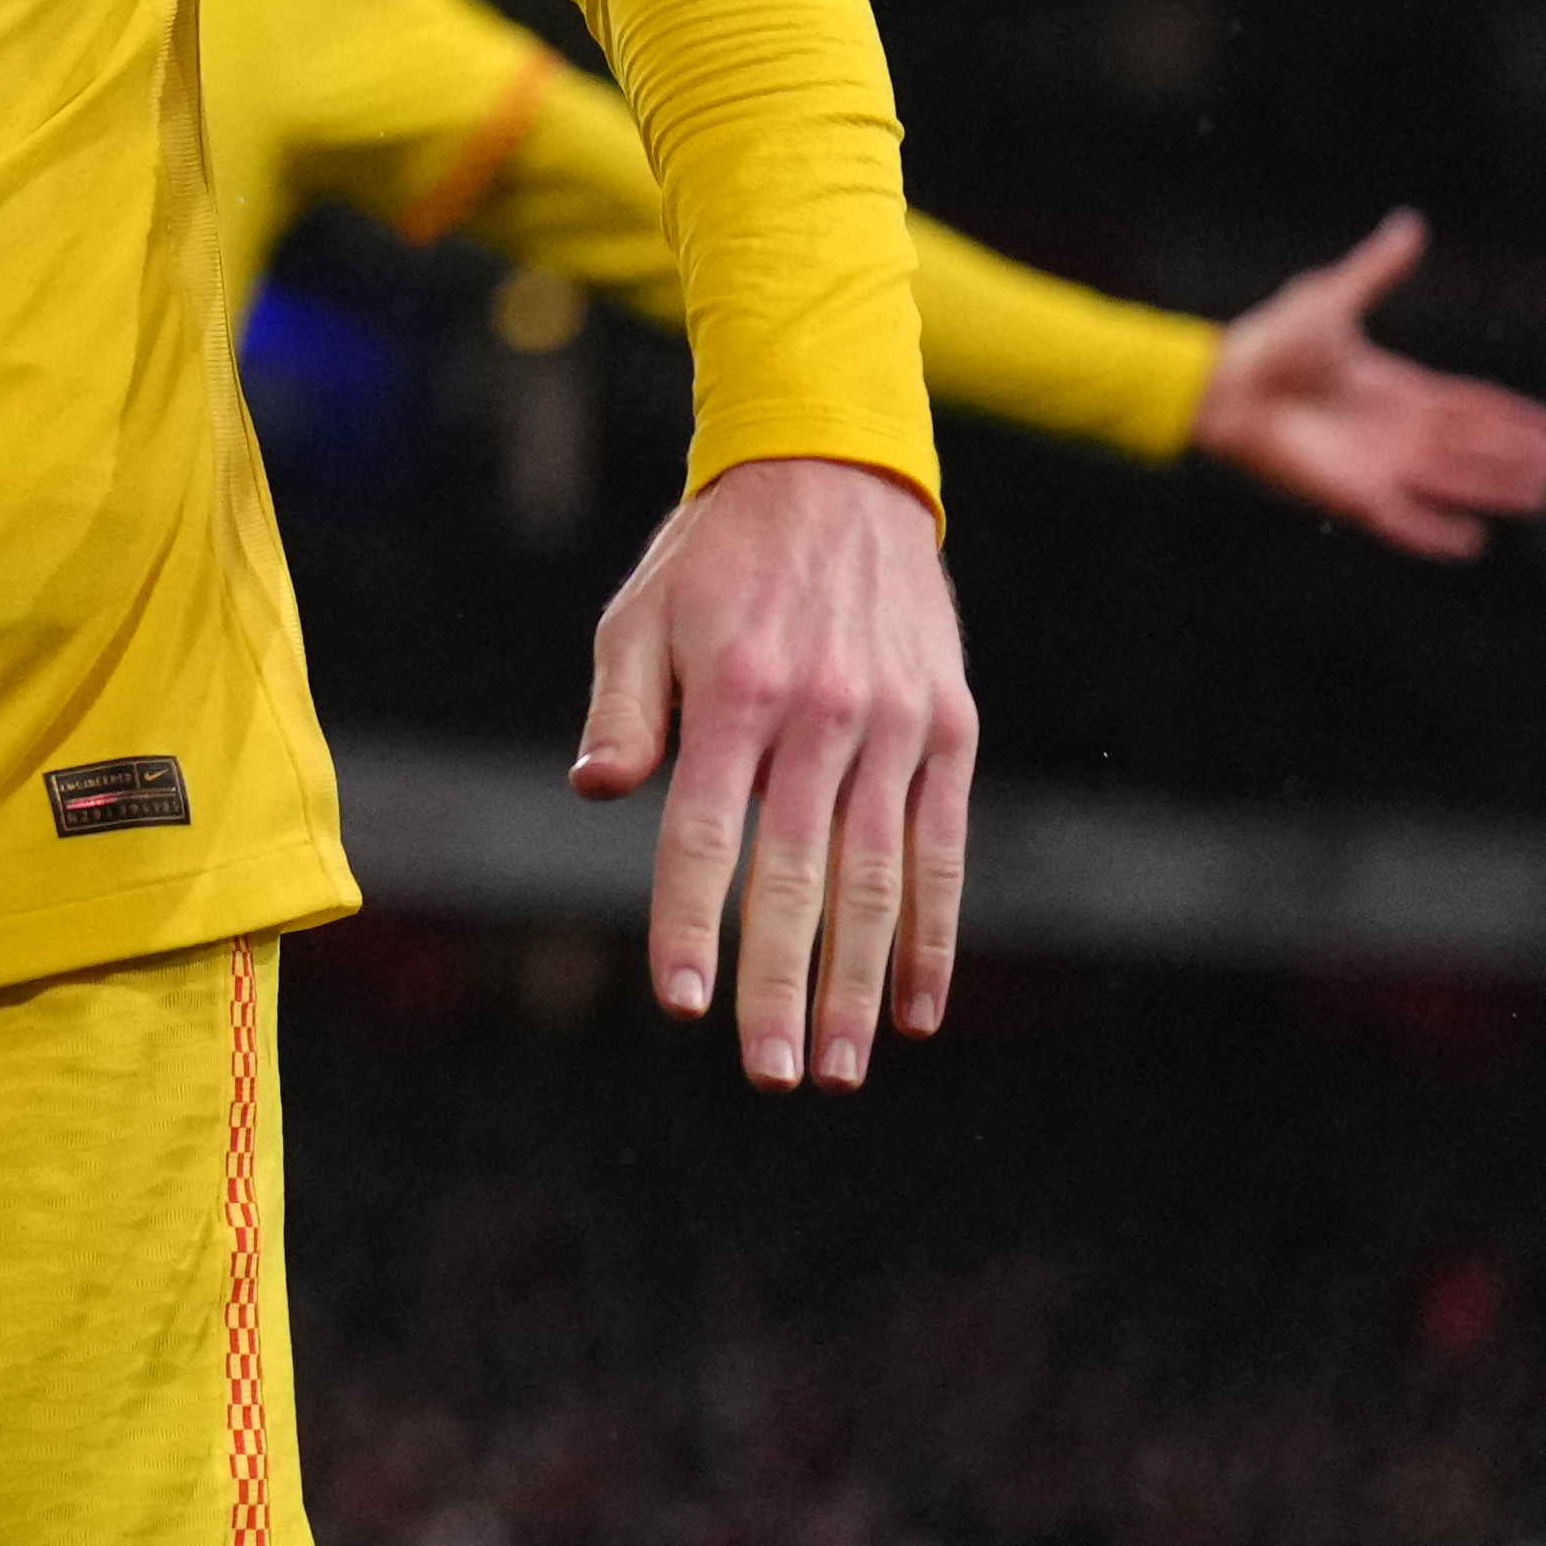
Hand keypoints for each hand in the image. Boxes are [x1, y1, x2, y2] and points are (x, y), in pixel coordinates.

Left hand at [571, 453, 977, 1092]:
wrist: (833, 470)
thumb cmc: (713, 557)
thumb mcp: (640, 613)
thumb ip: (621, 708)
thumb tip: (595, 790)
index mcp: (735, 692)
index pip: (706, 833)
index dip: (692, 921)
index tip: (681, 1003)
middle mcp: (822, 714)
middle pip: (800, 875)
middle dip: (784, 984)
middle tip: (774, 1075)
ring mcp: (897, 725)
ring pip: (881, 877)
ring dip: (862, 981)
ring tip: (842, 1067)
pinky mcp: (950, 727)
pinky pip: (944, 847)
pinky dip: (934, 933)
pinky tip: (918, 1007)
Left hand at [1190, 212, 1545, 556]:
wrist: (1224, 384)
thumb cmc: (1270, 342)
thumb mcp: (1332, 299)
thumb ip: (1376, 268)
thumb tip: (1410, 222)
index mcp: (1397, 388)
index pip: (1469, 406)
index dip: (1510, 417)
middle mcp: (1396, 431)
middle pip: (1475, 448)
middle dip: (1522, 458)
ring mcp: (1378, 464)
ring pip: (1455, 482)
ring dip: (1499, 490)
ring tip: (1545, 496)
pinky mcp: (1353, 494)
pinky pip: (1404, 522)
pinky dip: (1436, 535)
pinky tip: (1472, 544)